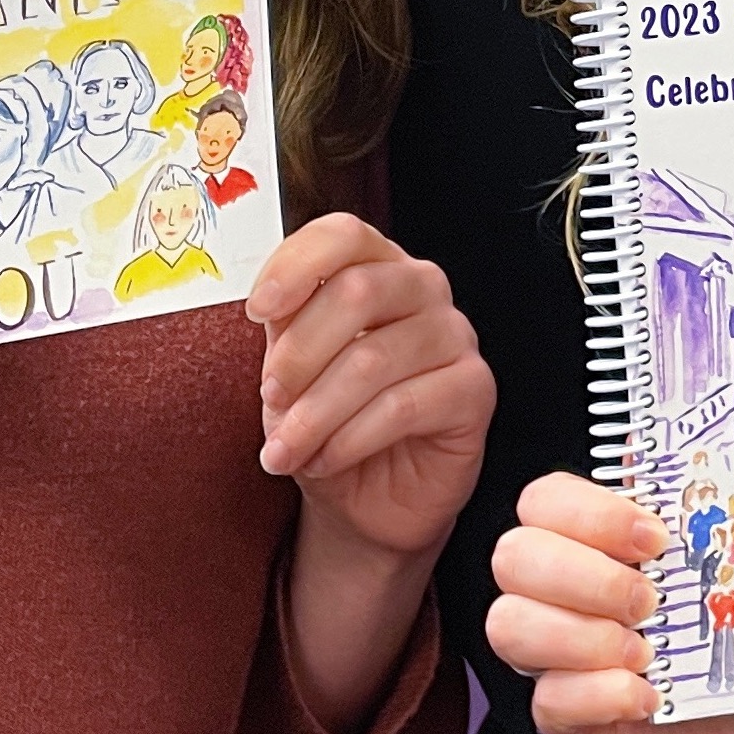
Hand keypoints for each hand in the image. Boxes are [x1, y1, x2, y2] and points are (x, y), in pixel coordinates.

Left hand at [252, 214, 493, 562]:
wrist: (366, 499)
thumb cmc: (330, 425)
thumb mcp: (291, 371)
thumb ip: (285, 326)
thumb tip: (268, 304)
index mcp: (375, 267)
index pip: (343, 234)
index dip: (297, 265)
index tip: (258, 310)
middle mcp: (422, 289)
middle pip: (356, 292)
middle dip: (298, 355)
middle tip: (270, 400)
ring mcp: (455, 336)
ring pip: (373, 358)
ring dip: (315, 414)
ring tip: (286, 450)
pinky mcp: (475, 388)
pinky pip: (403, 406)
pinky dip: (350, 439)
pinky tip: (327, 459)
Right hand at [485, 473, 733, 733]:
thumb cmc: (727, 643)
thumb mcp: (729, 570)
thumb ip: (698, 512)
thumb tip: (672, 446)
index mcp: (593, 545)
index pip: (544, 501)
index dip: (589, 512)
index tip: (655, 538)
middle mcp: (559, 596)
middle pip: (512, 556)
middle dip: (583, 574)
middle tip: (649, 602)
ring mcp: (553, 659)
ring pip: (509, 625)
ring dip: (583, 636)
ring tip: (646, 655)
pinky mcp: (563, 721)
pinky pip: (547, 700)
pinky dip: (600, 694)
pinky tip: (646, 698)